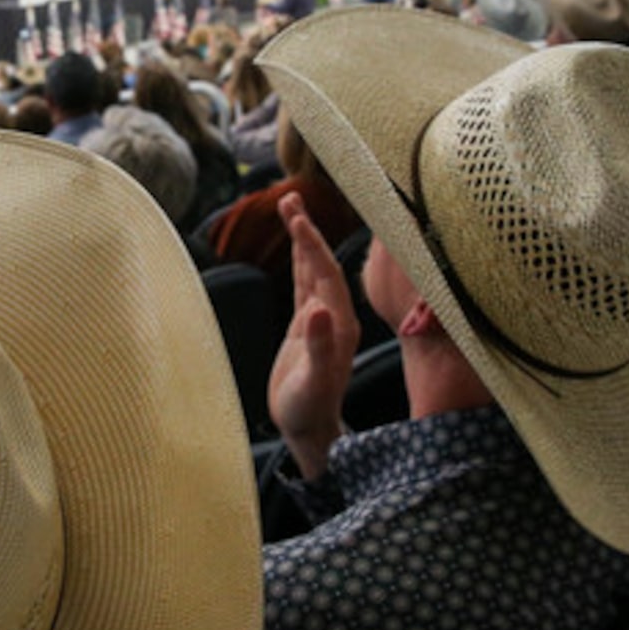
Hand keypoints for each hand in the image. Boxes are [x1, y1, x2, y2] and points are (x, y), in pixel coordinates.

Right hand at [268, 198, 357, 481]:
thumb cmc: (310, 410)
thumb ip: (318, 345)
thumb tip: (318, 309)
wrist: (310, 430)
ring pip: (312, 269)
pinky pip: (304, 284)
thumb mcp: (312, 381)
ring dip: (302, 239)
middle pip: (320, 262)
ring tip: (289, 208)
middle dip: (306, 230)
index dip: (311, 243)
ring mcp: (323, 319)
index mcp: (340, 323)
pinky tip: (294, 246)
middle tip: (288, 199)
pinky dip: (299, 260)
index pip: (325, 272)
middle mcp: (335, 315)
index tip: (296, 216)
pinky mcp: (309, 326)